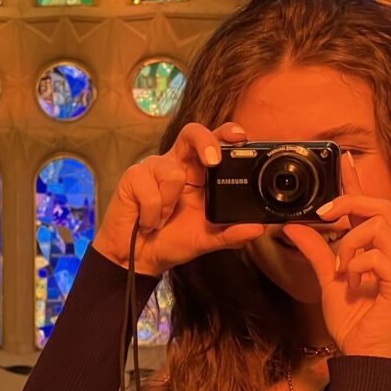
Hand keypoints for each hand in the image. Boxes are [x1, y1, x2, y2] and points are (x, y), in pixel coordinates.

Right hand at [93, 122, 264, 277]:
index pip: (214, 142)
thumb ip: (232, 233)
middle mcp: (177, 164)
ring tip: (162, 219)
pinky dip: (152, 214)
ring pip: (172, 173)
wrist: (139, 258)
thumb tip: (258, 229)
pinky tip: (148, 221)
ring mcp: (153, 168)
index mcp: (199, 173)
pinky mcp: (132, 176)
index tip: (240, 136)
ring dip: (169, 207)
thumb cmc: (173, 241)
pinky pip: (151, 193)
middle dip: (204, 142)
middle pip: (192, 132)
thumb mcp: (207, 239)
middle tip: (213, 162)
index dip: (226, 133)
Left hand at [282, 157, 390, 358]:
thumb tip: (292, 224)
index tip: (341, 159)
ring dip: (350, 241)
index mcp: (382, 247)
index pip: (371, 205)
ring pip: (378, 225)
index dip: (356, 181)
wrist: (360, 353)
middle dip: (349, 203)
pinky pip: (378, 256)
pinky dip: (357, 264)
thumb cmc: (351, 318)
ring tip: (341, 266)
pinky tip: (351, 281)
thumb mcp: (327, 278)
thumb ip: (315, 250)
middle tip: (324, 217)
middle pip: (381, 205)